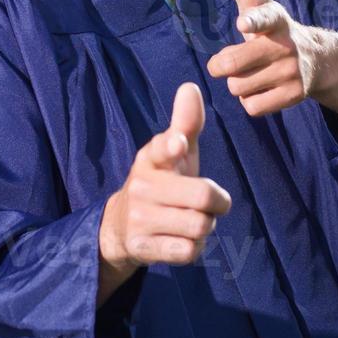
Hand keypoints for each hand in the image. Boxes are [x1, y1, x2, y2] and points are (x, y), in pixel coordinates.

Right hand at [99, 82, 231, 272]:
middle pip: (203, 195)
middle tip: (209, 203)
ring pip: (200, 226)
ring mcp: (140, 218)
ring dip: (205, 226)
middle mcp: (142, 186)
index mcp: (151, 158)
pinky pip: (189, 251)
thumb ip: (186, 123)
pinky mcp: (142, 247)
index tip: (178, 143)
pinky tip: (181, 239)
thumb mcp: (172, 152)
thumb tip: (190, 85)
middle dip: (217, 202)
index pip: (161, 148)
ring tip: (192, 220)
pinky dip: (193, 247)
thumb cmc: (161, 182)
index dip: (171, 146)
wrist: (121, 226)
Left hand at [206, 0, 319, 116]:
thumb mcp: (264, 9)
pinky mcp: (294, 96)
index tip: (243, 23)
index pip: (264, 18)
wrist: (316, 60)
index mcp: (276, 20)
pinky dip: (250, 101)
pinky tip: (260, 89)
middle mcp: (286, 45)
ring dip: (236, 83)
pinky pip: (252, 106)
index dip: (252, 21)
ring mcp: (292, 72)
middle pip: (232, 64)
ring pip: (238, 87)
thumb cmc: (274, 31)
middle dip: (221, 65)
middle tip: (225, 62)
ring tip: (250, 73)